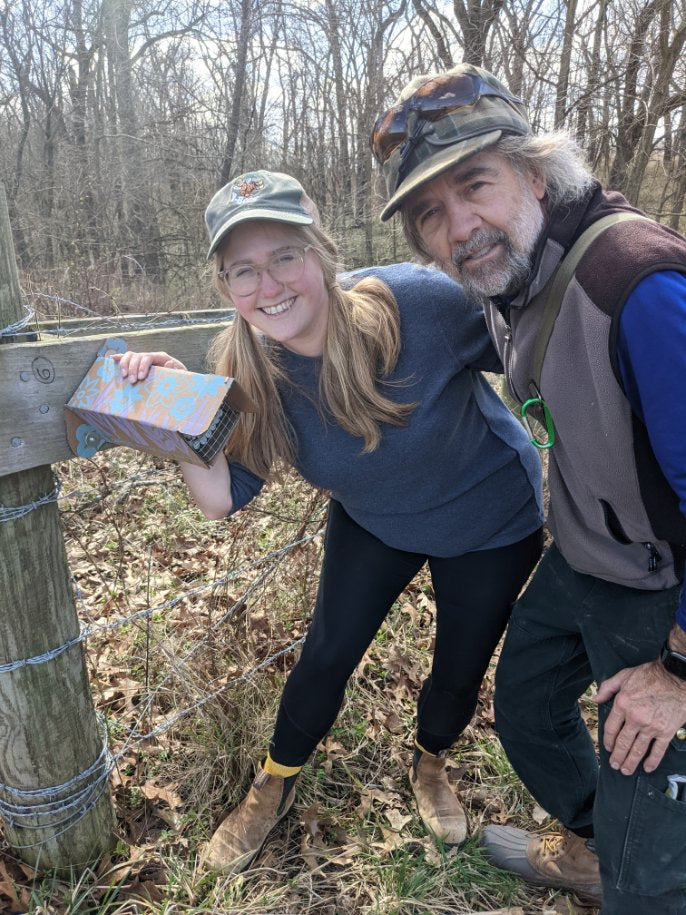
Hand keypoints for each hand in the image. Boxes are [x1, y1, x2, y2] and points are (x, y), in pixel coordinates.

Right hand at [113, 350, 186, 382]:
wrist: (179, 381)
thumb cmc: (180, 378)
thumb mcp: (182, 375)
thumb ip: (177, 370)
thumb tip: (169, 363)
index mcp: (161, 357)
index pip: (148, 357)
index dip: (142, 366)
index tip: (140, 377)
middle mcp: (151, 356)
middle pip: (137, 356)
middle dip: (132, 368)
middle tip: (132, 381)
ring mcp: (143, 359)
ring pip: (130, 355)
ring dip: (124, 365)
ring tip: (123, 376)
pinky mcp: (138, 364)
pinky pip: (127, 358)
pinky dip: (120, 358)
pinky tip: (113, 359)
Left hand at [595, 660, 685, 774]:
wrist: (676, 677)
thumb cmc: (650, 675)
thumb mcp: (624, 675)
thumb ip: (607, 687)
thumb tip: (596, 699)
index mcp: (622, 704)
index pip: (611, 728)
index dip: (608, 740)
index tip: (607, 748)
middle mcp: (635, 718)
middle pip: (623, 743)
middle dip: (617, 756)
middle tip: (614, 765)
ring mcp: (651, 727)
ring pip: (638, 750)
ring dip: (630, 762)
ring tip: (625, 771)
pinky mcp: (666, 731)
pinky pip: (658, 750)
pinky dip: (652, 761)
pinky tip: (647, 768)